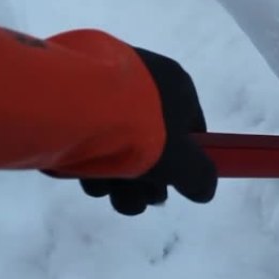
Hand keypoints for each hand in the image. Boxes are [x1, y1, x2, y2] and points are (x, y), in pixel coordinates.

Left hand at [79, 48, 216, 215]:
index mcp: (177, 83)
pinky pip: (91, 135)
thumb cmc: (139, 128)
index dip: (185, 162)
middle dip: (147, 179)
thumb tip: (205, 190)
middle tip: (139, 200)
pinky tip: (84, 176)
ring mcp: (107, 84)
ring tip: (107, 192)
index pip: (191, 128)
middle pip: (153, 140)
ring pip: (119, 144)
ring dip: (117, 178)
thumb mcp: (182, 161)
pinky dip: (90, 159)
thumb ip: (199, 178)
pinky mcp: (73, 95)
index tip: (173, 187)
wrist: (73, 103)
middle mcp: (145, 77)